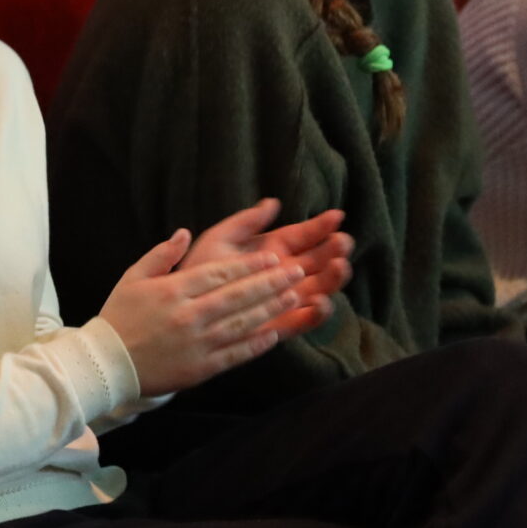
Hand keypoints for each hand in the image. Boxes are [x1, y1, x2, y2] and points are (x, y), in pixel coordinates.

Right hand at [98, 224, 305, 396]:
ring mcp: (196, 343)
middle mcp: (189, 315)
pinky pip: (234, 354)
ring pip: (242, 323)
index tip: (273, 257)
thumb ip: (160, 255)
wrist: (105, 365)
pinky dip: (256, 344)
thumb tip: (184, 233)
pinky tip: (275, 334)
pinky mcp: (200, 368)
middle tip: (296, 271)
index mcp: (173, 290)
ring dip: (271, 309)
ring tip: (294, 296)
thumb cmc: (119, 317)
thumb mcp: (132, 278)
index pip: (219, 273)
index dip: (250, 264)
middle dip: (271, 282)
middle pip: (238, 295)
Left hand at [177, 199, 352, 338]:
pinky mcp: (280, 325)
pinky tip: (321, 302)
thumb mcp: (219, 239)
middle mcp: (284, 275)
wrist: (183, 308)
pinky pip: (304, 321)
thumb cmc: (198, 270)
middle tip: (343, 243)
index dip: (320, 226)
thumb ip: (245, 221)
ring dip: (332, 279)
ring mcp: (285, 300)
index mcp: (273, 250)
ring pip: (318, 288)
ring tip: (339, 267)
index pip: (303, 235)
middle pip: (318, 262)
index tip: (336, 216)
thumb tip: (272, 202)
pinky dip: (317, 313)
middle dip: (333, 251)